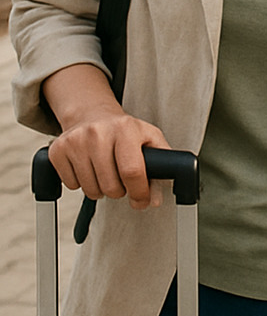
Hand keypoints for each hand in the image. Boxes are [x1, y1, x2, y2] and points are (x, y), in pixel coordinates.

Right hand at [43, 64, 171, 209]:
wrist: (92, 115)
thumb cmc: (124, 131)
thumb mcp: (149, 138)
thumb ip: (160, 166)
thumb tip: (156, 199)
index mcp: (126, 128)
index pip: (132, 171)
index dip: (139, 192)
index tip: (142, 200)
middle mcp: (99, 132)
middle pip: (110, 186)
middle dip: (120, 192)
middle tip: (121, 182)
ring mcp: (76, 141)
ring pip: (90, 189)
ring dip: (100, 190)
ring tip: (105, 173)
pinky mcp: (57, 150)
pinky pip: (71, 185)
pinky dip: (82, 184)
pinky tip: (88, 168)